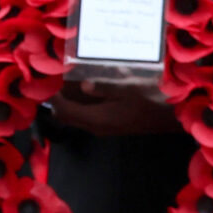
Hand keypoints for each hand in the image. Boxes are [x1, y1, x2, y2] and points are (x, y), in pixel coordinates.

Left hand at [50, 78, 177, 136]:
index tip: (48, 84)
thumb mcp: (128, 90)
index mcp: (97, 118)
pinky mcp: (104, 126)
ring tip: (62, 86)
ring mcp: (99, 128)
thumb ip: (104, 88)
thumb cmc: (148, 102)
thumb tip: (84, 85)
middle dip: (56, 101)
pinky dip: (76, 107)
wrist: (164, 120)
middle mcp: (94, 127)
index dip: (54, 98)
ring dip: (65, 104)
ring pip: (73, 119)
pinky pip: (82, 118)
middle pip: (65, 117)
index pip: (66, 111)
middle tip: (52, 83)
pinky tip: (80, 92)